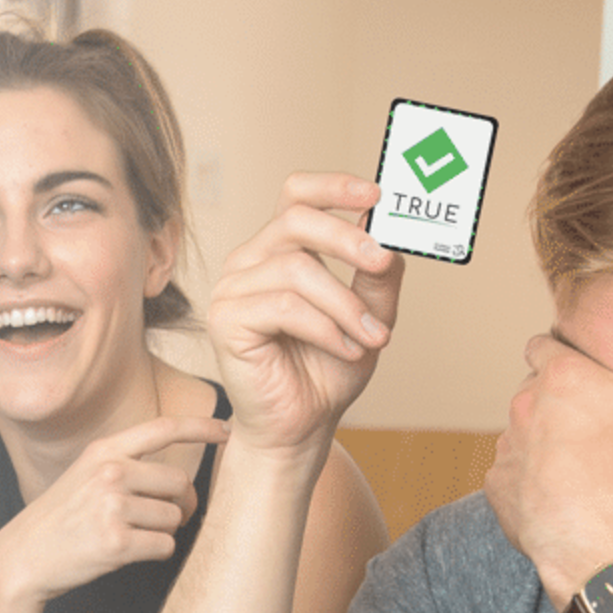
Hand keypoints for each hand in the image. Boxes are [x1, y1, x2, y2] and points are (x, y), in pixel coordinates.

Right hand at [0, 413, 229, 603]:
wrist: (22, 557)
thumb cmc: (61, 520)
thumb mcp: (85, 476)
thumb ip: (126, 466)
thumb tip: (181, 483)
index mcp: (104, 451)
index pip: (163, 428)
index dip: (201, 428)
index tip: (228, 430)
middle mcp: (109, 472)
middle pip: (180, 484)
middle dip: (181, 506)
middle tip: (163, 520)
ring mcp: (111, 506)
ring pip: (175, 518)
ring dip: (163, 532)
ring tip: (131, 535)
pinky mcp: (116, 542)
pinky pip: (165, 546)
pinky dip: (154, 553)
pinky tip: (127, 552)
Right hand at [207, 172, 403, 457]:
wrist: (302, 426)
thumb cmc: (329, 369)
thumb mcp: (369, 314)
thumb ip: (378, 272)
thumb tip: (386, 224)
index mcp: (281, 248)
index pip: (296, 194)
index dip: (333, 186)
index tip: (376, 194)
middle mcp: (251, 259)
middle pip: (296, 220)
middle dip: (347, 239)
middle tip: (384, 263)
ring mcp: (233, 287)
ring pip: (297, 269)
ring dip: (346, 305)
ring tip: (373, 338)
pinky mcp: (226, 319)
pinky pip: (284, 306)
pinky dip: (326, 328)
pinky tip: (345, 350)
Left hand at [485, 335, 612, 596]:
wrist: (593, 533)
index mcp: (565, 375)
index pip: (546, 344)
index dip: (563, 357)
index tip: (586, 376)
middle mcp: (525, 403)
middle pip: (532, 390)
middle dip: (555, 406)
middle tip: (591, 431)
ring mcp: (507, 446)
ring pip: (518, 435)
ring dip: (539, 447)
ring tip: (576, 469)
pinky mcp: (496, 488)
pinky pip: (508, 479)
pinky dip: (527, 487)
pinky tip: (559, 500)